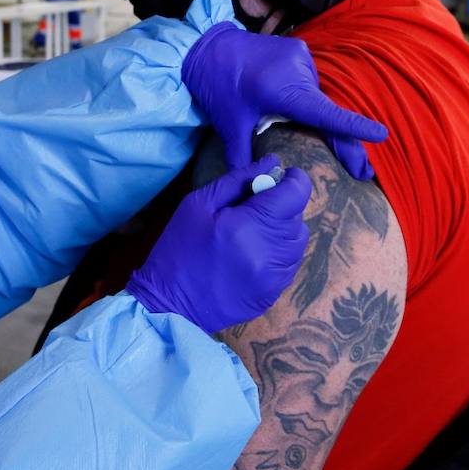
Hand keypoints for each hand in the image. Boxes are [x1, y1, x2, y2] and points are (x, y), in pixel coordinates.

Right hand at [127, 156, 311, 333]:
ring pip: (298, 239)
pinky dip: (279, 251)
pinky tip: (253, 253)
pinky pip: (290, 262)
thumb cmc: (179, 248)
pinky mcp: (275, 293)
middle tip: (252, 209)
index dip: (291, 179)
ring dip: (282, 229)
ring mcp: (276, 276)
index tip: (275, 179)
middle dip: (281, 205)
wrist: (170, 306)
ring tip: (252, 232)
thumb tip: (272, 164)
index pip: (297, 192)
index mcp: (249, 225)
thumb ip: (238, 180)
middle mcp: (271, 252)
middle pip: (298, 215)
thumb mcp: (198, 204)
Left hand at [182, 22, 388, 179]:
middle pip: (326, 112)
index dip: (354, 128)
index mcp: (284, 90)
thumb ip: (242, 156)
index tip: (381, 135)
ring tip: (322, 143)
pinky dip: (310, 100)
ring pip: (317, 98)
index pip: (325, 114)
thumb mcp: (229, 125)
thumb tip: (252, 188)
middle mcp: (298, 70)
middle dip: (345, 143)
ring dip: (321, 120)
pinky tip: (302, 113)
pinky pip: (309, 82)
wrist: (206, 45)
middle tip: (362, 172)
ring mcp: (301, 57)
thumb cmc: (217, 86)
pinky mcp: (298, 51)